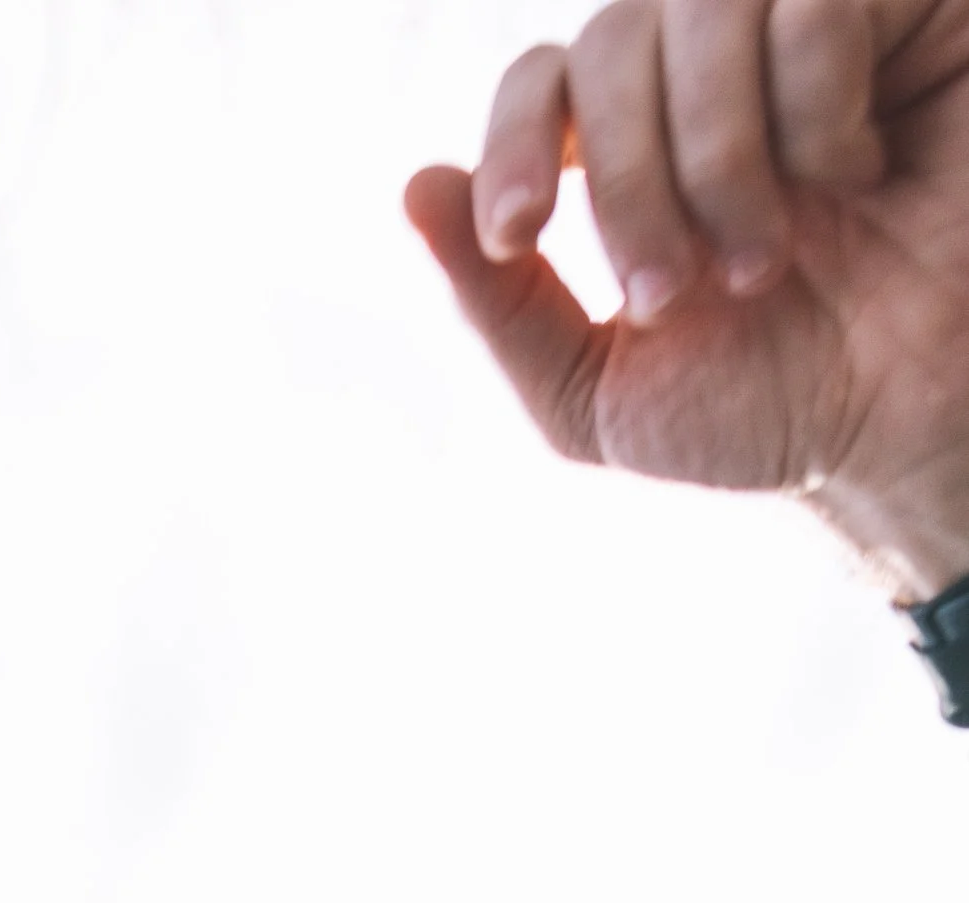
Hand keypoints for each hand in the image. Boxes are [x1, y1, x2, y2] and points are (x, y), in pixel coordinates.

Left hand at [408, 0, 968, 597]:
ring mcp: (810, 26)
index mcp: (644, 145)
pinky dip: (813, 103)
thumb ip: (505, 305)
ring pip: (703, 6)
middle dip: (628, 179)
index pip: (546, 79)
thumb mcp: (603, 394)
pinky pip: (811, 0)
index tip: (521, 236)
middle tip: (675, 292)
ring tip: (764, 259)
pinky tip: (853, 172)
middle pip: (613, 40)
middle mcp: (719, 70)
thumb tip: (415, 187)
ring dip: (715, 153)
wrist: (917, 429)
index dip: (517, 143)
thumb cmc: (777, 414)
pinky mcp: (905, 6)